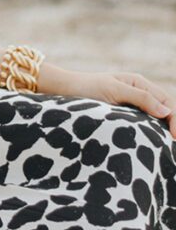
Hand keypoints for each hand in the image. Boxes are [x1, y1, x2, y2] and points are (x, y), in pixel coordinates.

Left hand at [51, 68, 175, 138]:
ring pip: (158, 118)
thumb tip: (166, 112)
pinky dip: (153, 132)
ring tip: (169, 146)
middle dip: (175, 125)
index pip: (169, 102)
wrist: (64, 89)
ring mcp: (133, 103)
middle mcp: (140, 92)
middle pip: (167, 110)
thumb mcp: (113, 90)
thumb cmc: (86, 87)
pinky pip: (145, 123)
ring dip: (164, 130)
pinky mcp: (125, 113)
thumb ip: (140, 98)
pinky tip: (155, 143)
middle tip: (175, 144)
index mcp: (140, 83)